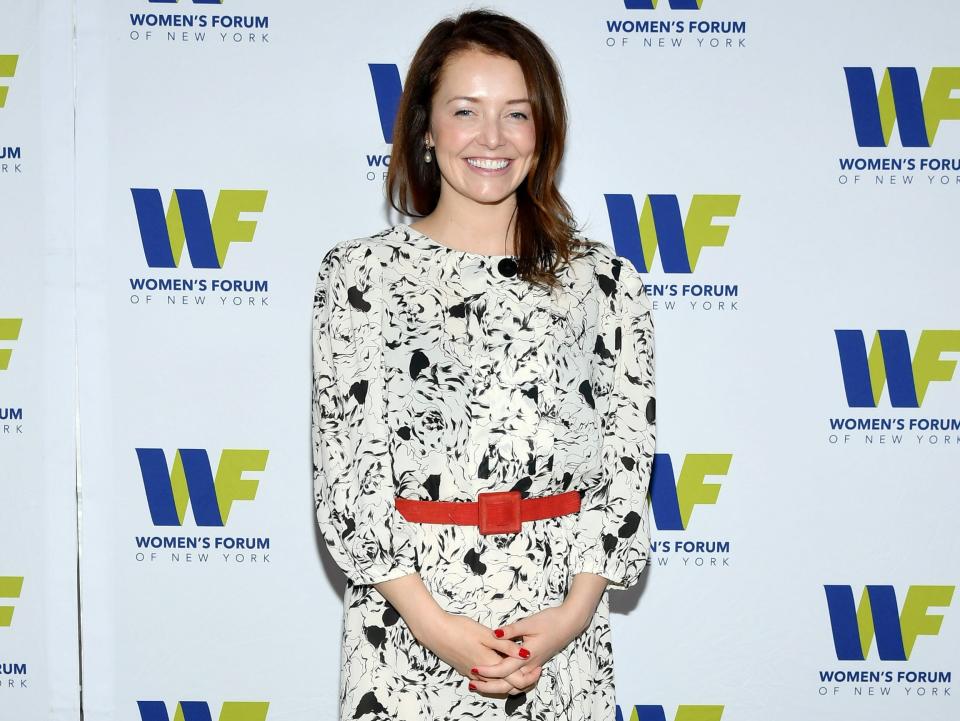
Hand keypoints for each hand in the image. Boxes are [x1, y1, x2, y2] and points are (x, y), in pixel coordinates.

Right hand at [410, 608, 531, 685]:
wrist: (435, 631)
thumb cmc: (459, 629)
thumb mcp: (486, 634)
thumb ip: (506, 645)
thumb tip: (526, 653)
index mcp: (491, 664)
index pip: (516, 680)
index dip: (530, 676)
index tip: (539, 666)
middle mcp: (482, 674)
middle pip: (508, 687)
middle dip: (523, 681)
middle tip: (533, 669)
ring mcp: (472, 674)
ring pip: (495, 685)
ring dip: (509, 680)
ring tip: (519, 668)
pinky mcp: (465, 670)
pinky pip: (484, 681)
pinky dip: (495, 678)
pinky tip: (497, 667)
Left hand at [469, 603, 589, 694]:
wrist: (570, 624)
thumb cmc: (551, 621)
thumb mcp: (529, 622)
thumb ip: (511, 630)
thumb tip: (494, 634)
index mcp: (527, 656)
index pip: (503, 670)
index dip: (487, 671)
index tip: (473, 668)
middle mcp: (530, 666)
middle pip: (508, 685)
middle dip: (489, 687)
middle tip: (472, 684)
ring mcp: (533, 667)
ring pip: (515, 686)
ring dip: (498, 687)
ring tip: (481, 682)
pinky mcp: (535, 664)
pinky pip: (520, 681)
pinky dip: (508, 683)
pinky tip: (499, 676)